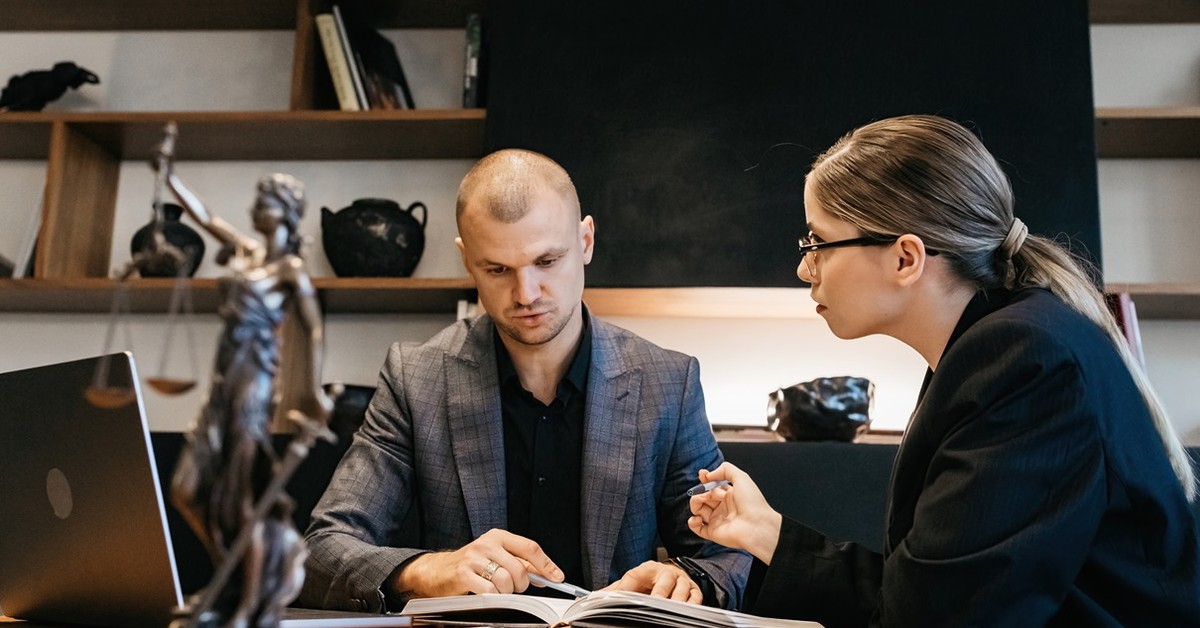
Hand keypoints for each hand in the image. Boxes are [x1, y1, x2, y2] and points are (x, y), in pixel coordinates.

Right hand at [389, 529, 563, 597]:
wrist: (437, 571)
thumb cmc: (470, 564)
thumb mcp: (496, 557)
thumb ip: (519, 562)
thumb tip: (545, 574)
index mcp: (498, 536)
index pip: (530, 548)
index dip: (546, 564)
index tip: (557, 577)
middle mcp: (487, 543)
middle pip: (520, 568)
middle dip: (521, 585)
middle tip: (513, 588)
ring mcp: (474, 558)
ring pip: (506, 581)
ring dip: (506, 592)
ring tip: (497, 590)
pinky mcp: (463, 574)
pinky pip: (490, 590)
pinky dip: (493, 597)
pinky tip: (486, 593)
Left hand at [602, 560, 701, 603]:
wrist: (674, 575)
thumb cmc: (651, 581)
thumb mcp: (634, 582)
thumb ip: (618, 590)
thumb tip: (596, 598)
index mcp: (647, 569)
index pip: (635, 575)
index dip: (627, 586)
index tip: (619, 597)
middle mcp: (666, 573)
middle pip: (664, 580)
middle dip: (659, 592)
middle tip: (655, 601)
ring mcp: (682, 581)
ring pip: (681, 589)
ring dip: (677, 600)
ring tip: (672, 609)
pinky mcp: (694, 591)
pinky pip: (695, 598)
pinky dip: (692, 605)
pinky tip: (686, 613)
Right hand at [688, 463, 782, 563]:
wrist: (757, 525)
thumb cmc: (752, 502)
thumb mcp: (741, 477)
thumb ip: (725, 469)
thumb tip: (708, 475)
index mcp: (729, 495)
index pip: (711, 486)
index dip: (705, 479)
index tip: (703, 474)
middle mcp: (722, 507)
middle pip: (702, 496)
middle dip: (703, 490)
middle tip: (716, 493)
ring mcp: (716, 520)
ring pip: (697, 508)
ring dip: (697, 501)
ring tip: (708, 501)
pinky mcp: (712, 532)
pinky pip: (696, 527)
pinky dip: (692, 521)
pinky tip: (698, 517)